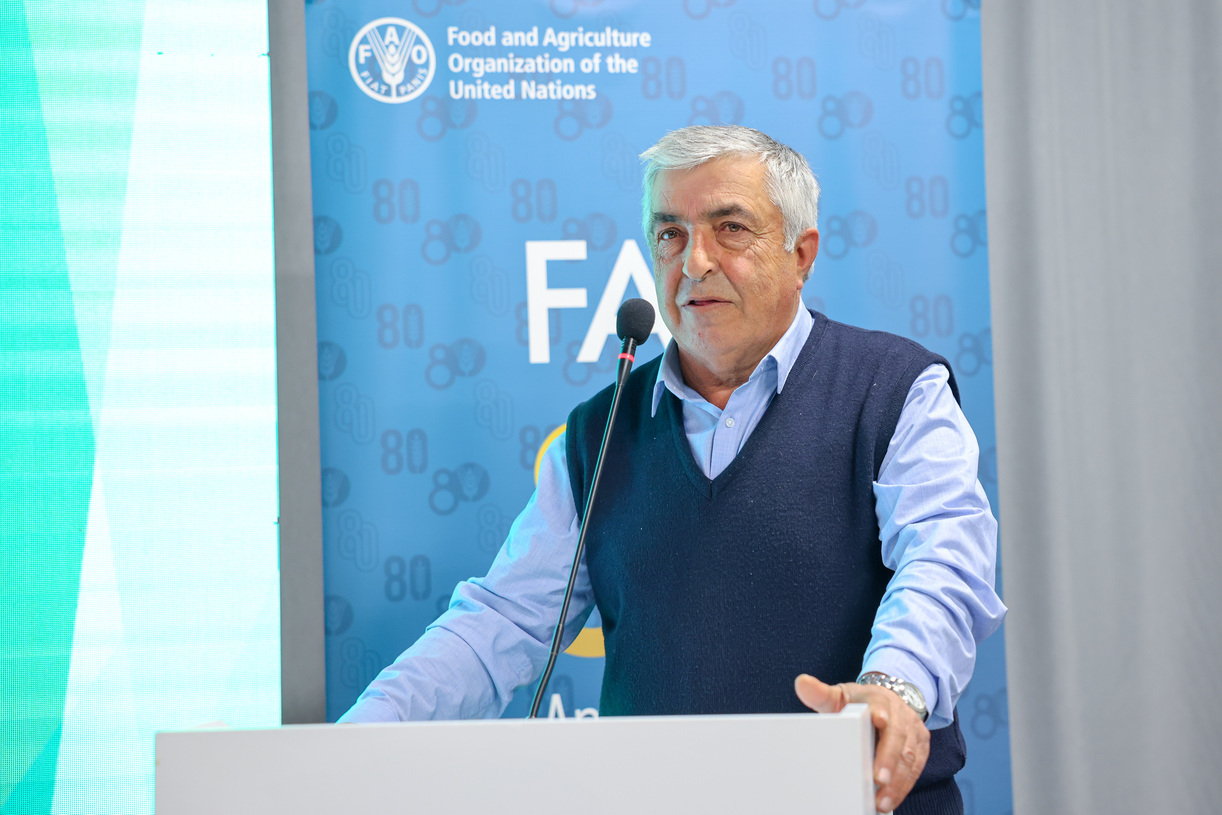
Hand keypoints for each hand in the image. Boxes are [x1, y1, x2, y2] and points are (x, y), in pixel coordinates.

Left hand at [794, 674, 928, 813]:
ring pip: (910, 757)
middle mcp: (900, 713)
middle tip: (878, 780)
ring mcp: (914, 730)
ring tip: (882, 802)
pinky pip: (916, 768)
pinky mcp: (921, 747)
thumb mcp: (840, 695)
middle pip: (898, 736)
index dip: (880, 714)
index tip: (877, 720)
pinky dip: (903, 786)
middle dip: (889, 759)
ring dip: (897, 782)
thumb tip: (802, 683)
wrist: (888, 701)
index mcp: (878, 698)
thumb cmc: (859, 703)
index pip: (881, 705)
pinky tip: (891, 799)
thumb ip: (821, 693)